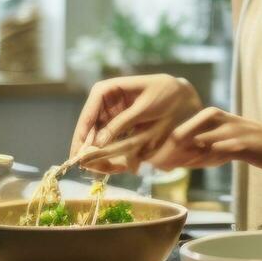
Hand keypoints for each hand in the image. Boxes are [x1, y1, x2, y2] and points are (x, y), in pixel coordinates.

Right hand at [68, 74, 202, 172]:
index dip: (82, 132)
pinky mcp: (118, 129)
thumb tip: (98, 141)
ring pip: (97, 140)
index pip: (89, 112)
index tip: (80, 151)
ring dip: (99, 155)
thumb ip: (122, 122)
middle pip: (88, 129)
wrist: (181, 96)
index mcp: (107, 90)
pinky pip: (110, 144)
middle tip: (88, 167)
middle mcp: (104, 104)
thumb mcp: (144, 107)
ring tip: (106, 169)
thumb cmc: (163, 93)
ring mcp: (110, 117)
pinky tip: (115, 167)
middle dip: (88, 149)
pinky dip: (111, 156)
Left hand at [143, 107, 261, 172]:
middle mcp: (216, 118)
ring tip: (164, 166)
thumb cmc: (247, 146)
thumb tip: (166, 163)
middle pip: (179, 134)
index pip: (175, 128)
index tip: (146, 158)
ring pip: (193, 144)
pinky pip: (213, 154)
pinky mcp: (239, 144)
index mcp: (208, 115)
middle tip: (151, 164)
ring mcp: (227, 130)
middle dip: (162, 151)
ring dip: (177, 158)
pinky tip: (193, 167)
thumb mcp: (218, 146)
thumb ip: (195, 153)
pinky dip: (199, 162)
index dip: (158, 144)